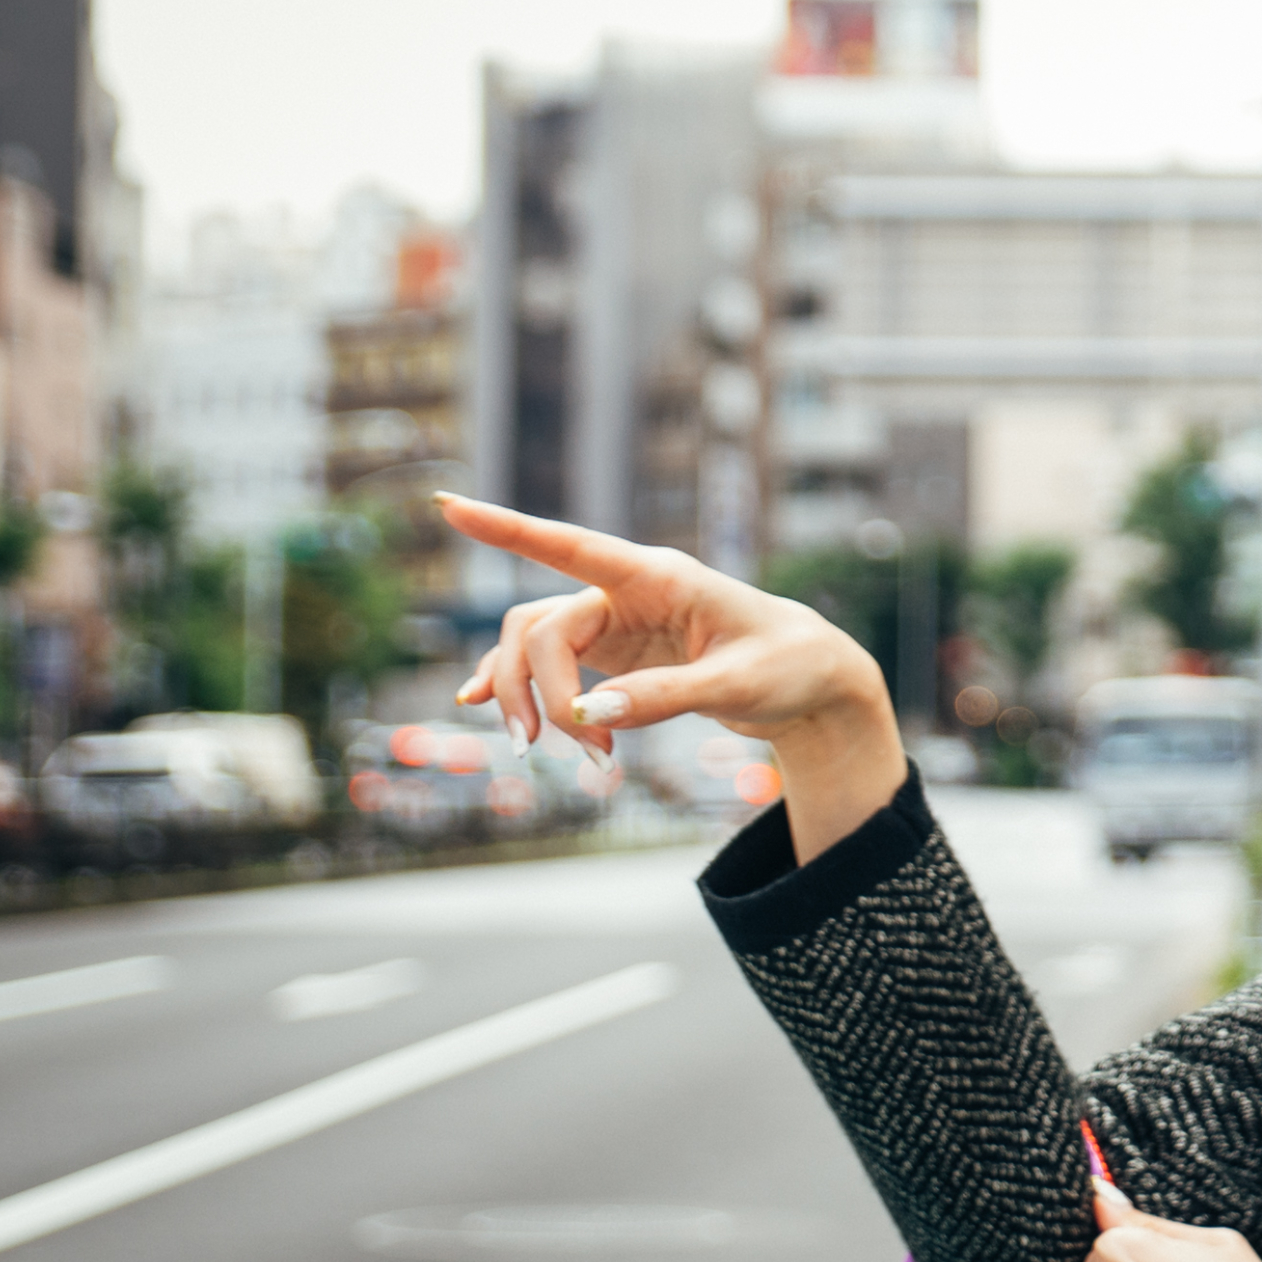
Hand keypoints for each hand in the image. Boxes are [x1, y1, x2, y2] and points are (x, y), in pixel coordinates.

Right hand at [437, 492, 902, 855]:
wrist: (814, 683)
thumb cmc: (789, 666)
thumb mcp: (738, 685)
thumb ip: (665, 696)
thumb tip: (588, 715)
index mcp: (659, 577)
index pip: (570, 546)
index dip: (507, 528)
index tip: (446, 504)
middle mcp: (627, 593)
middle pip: (539, 628)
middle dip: (533, 689)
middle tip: (561, 750)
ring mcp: (617, 624)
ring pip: (536, 649)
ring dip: (532, 701)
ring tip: (572, 757)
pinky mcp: (616, 656)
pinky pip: (549, 666)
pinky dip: (520, 689)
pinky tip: (480, 706)